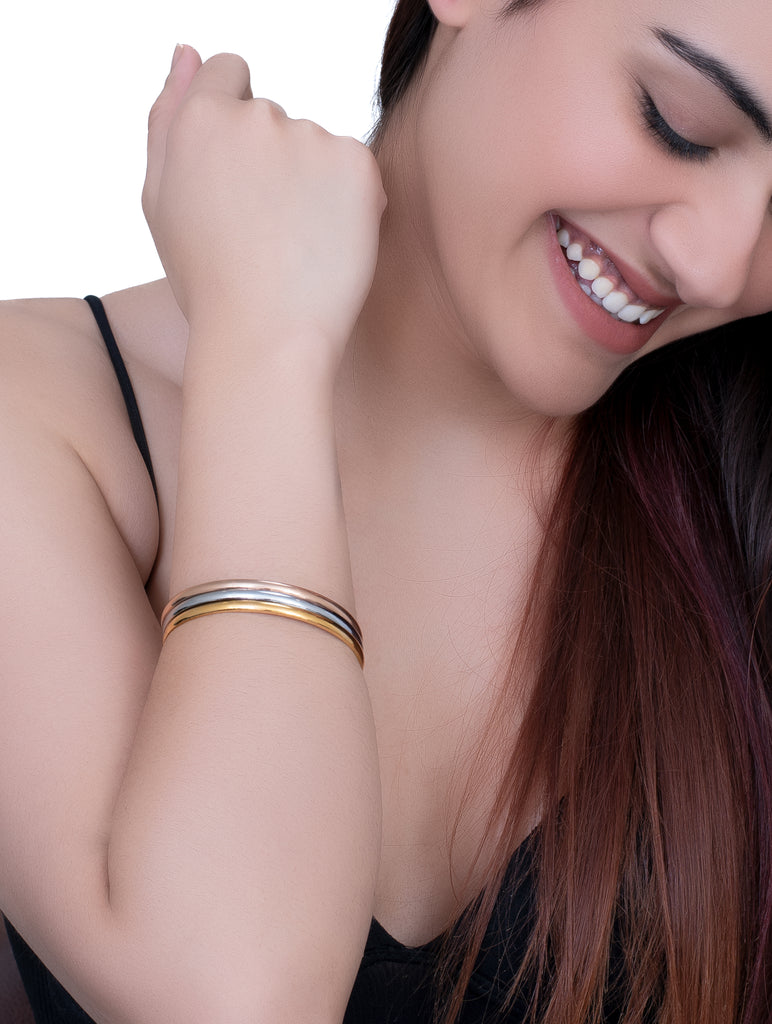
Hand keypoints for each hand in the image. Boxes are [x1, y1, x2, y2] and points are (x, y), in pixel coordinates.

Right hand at [143, 47, 386, 356]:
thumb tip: (187, 52)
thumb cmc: (209, 281)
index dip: (234, 126)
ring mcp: (311, 138)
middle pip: (274, 118)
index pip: (230, 73)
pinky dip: (349, 201)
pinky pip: (354, 169)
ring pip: (317, 147)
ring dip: (311, 184)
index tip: (238, 179)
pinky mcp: (358, 164)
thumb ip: (167, 117)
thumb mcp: (162, 201)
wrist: (266, 338)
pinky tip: (326, 245)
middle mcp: (256, 116)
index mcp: (200, 120)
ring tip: (293, 246)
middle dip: (271, 162)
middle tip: (260, 232)